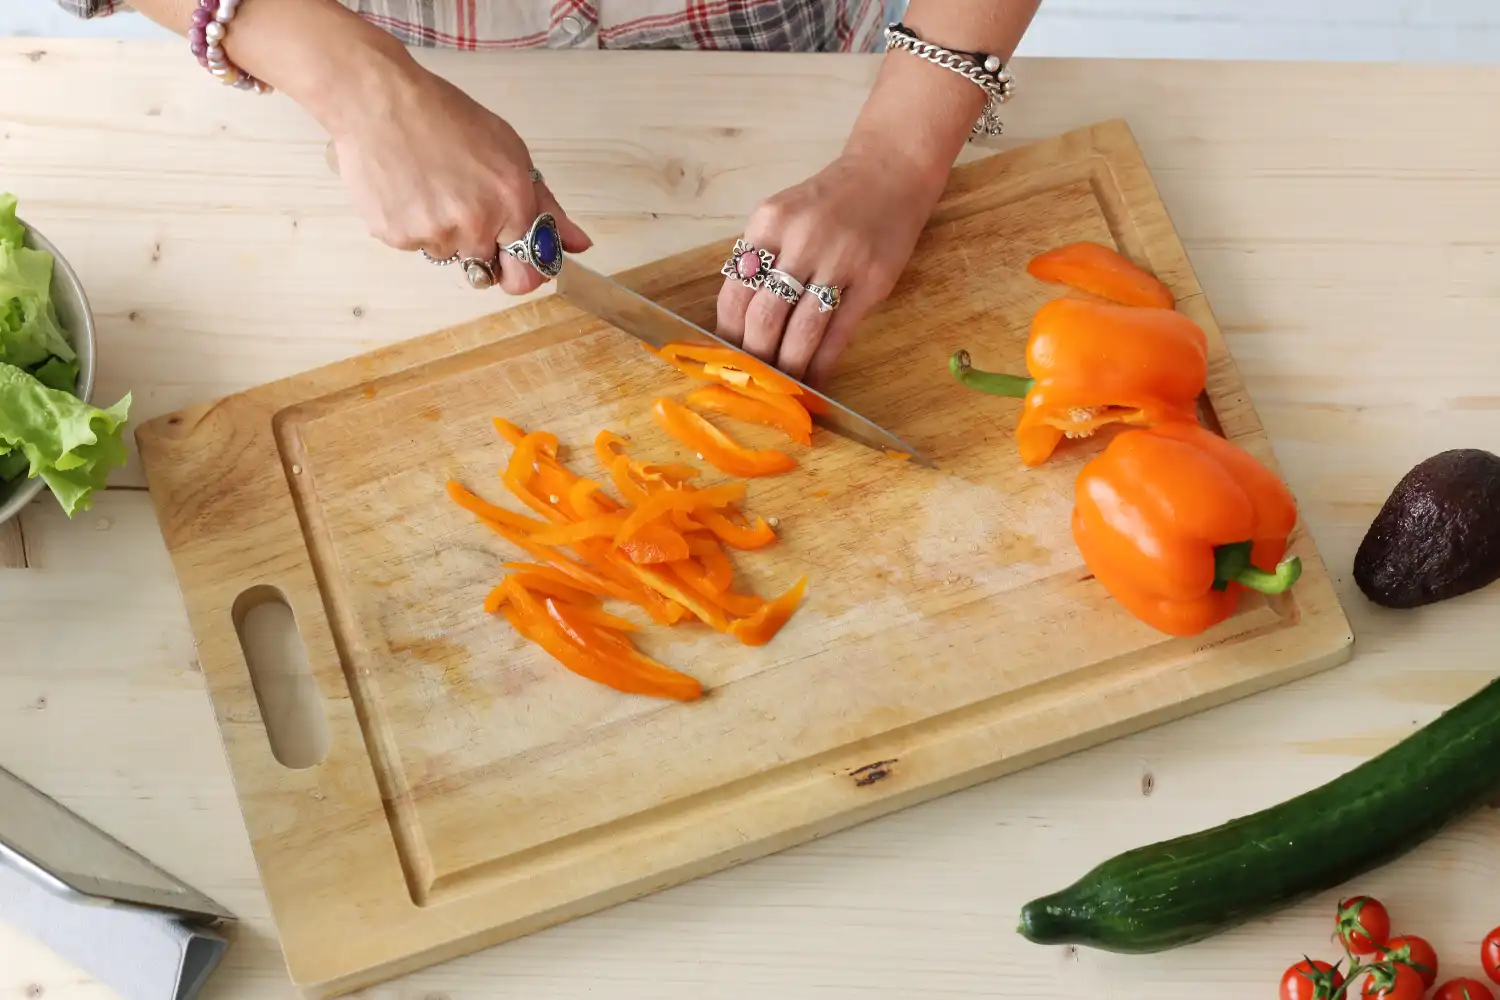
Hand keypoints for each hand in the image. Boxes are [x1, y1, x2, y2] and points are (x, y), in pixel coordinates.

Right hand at [328, 60, 591, 293]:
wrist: (378, 101)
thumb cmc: (445, 118)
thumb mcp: (509, 153)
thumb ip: (546, 207)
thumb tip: (579, 245)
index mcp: (512, 203)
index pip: (528, 274)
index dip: (521, 268)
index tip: (512, 256)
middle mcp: (476, 225)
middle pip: (484, 266)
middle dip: (480, 243)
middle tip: (461, 202)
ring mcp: (434, 234)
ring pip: (447, 253)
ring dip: (443, 230)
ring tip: (428, 184)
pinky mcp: (397, 236)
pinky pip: (414, 245)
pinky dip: (412, 223)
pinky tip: (406, 187)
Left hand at [714, 141, 945, 384]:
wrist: (889, 172)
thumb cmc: (829, 201)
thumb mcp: (783, 215)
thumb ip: (760, 259)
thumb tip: (738, 325)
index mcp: (768, 222)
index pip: (735, 292)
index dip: (728, 334)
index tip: (728, 358)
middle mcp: (801, 239)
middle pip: (764, 316)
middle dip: (756, 357)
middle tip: (754, 379)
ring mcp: (841, 260)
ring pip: (802, 331)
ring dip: (789, 366)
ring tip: (783, 385)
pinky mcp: (873, 280)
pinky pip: (839, 333)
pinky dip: (823, 362)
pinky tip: (815, 377)